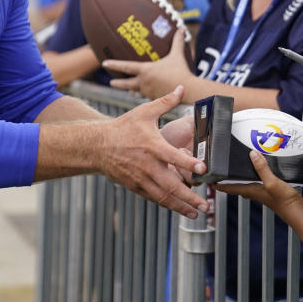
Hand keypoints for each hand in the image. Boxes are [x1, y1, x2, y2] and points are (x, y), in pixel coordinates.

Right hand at [100, 85, 207, 217]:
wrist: (97, 145)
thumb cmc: (123, 127)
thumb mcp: (144, 112)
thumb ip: (165, 102)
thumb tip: (181, 88)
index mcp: (152, 146)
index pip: (173, 156)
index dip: (188, 163)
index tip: (203, 169)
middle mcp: (147, 165)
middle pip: (171, 185)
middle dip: (189, 197)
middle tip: (206, 204)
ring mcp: (140, 178)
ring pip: (163, 197)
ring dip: (180, 206)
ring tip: (196, 213)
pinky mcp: (135, 186)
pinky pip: (153, 198)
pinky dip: (167, 205)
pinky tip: (178, 209)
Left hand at [103, 29, 194, 98]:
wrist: (187, 90)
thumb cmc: (180, 70)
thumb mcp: (177, 54)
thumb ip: (177, 41)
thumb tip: (182, 28)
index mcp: (145, 70)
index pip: (125, 67)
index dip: (114, 65)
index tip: (104, 64)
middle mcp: (143, 82)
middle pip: (126, 84)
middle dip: (117, 83)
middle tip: (110, 83)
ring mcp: (148, 92)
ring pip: (136, 91)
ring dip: (131, 90)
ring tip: (130, 91)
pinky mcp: (154, 99)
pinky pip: (147, 97)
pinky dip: (145, 95)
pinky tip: (146, 96)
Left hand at [217, 150, 302, 217]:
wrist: (297, 211)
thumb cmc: (284, 201)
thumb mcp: (272, 182)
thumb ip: (262, 169)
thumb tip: (252, 154)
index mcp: (250, 190)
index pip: (228, 187)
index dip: (217, 183)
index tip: (207, 177)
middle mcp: (253, 192)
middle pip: (235, 184)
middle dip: (226, 178)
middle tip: (219, 167)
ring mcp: (261, 192)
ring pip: (246, 182)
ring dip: (240, 175)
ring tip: (236, 164)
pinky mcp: (270, 190)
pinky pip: (258, 181)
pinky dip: (255, 174)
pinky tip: (260, 168)